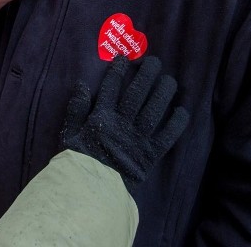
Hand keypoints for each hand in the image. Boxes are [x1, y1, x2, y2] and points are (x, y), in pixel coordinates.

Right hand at [60, 55, 189, 187]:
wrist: (92, 192)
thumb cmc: (79, 163)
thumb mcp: (68, 135)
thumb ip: (75, 109)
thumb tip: (82, 84)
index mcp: (101, 118)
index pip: (110, 88)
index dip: (117, 72)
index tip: (124, 58)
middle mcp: (122, 124)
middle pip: (137, 94)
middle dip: (146, 75)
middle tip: (155, 62)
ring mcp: (138, 138)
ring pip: (154, 110)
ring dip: (163, 93)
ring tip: (170, 80)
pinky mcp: (151, 154)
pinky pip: (167, 137)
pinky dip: (176, 124)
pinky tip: (182, 110)